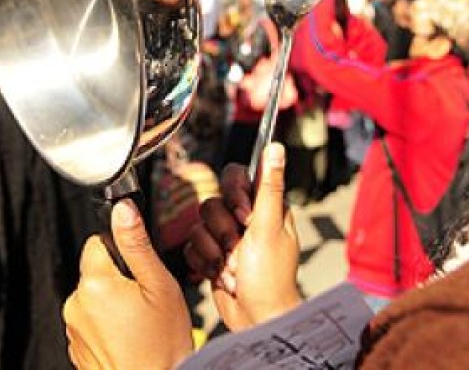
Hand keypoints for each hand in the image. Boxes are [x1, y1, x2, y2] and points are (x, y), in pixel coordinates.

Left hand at [63, 200, 193, 368]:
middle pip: (95, 272)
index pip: (96, 243)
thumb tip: (122, 209)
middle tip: (144, 300)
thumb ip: (137, 244)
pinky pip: (91, 323)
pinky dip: (107, 326)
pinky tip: (129, 338)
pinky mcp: (76, 347)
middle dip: (118, 280)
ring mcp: (73, 328)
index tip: (139, 271)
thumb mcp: (159, 286)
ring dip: (112, 304)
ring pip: (93, 298)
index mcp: (94, 283)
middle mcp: (75, 304)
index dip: (121, 252)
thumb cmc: (162, 345)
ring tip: (139, 323)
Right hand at [185, 143, 300, 330]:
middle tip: (238, 250)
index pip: (237, 176)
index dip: (234, 195)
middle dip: (222, 232)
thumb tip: (276, 148)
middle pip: (212, 203)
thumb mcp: (270, 228)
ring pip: (199, 227)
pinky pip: (192, 248)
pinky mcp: (211, 256)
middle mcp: (243, 219)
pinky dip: (204, 264)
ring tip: (231, 269)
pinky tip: (219, 276)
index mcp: (263, 206)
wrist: (257, 320)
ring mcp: (226, 238)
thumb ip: (269, 187)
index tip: (244, 216)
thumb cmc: (272, 278)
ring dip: (213, 252)